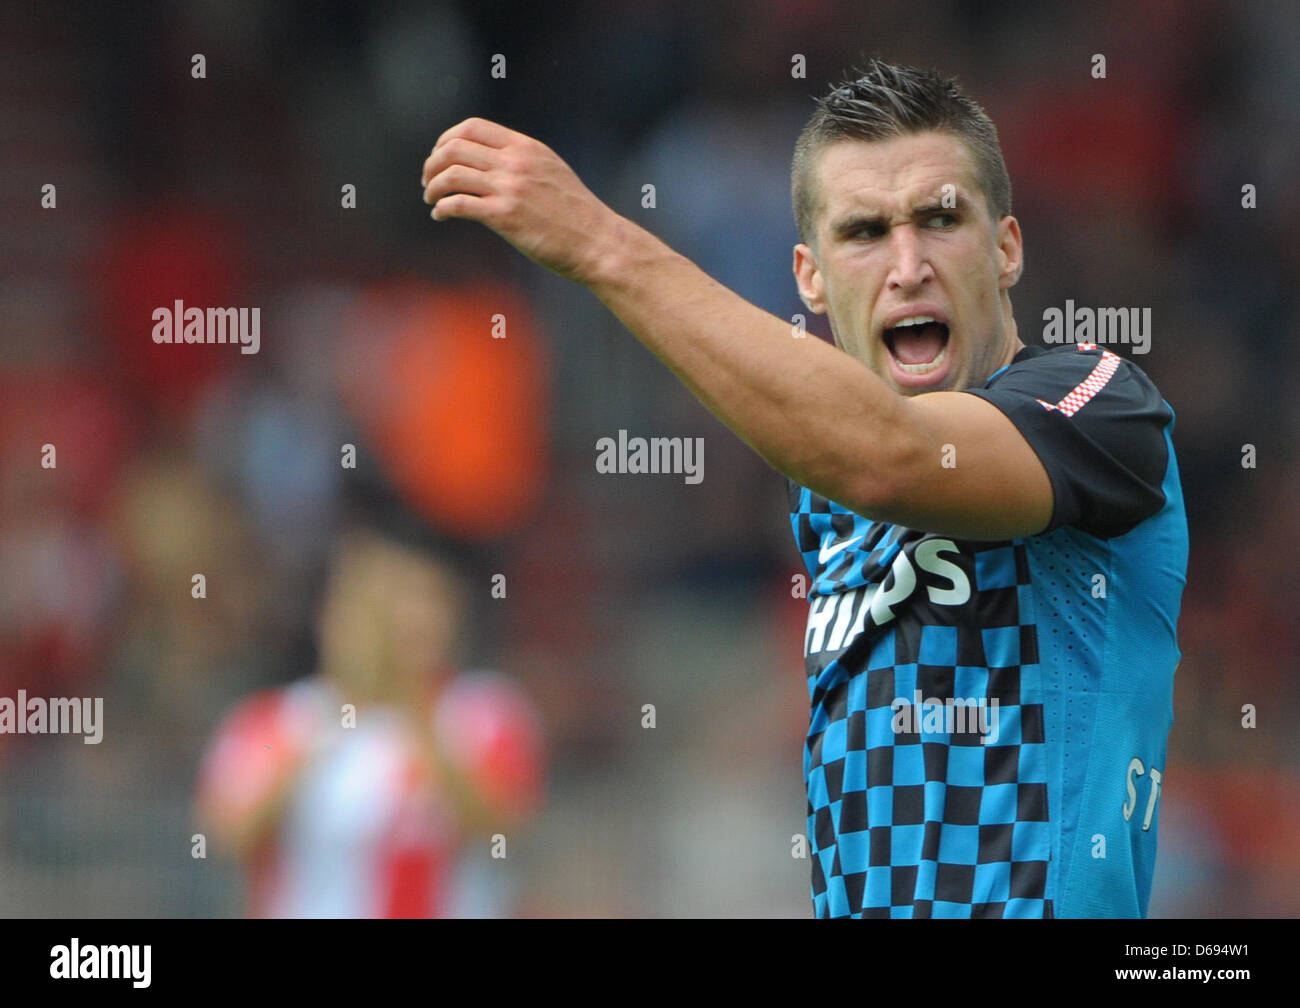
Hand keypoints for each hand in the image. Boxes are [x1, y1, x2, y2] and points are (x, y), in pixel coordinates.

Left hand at [422, 117, 619, 283]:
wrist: (597, 242)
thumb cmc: (575, 214)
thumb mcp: (551, 172)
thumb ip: (522, 161)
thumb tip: (491, 162)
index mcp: (526, 147)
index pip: (472, 127)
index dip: (447, 139)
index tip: (440, 156)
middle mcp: (516, 162)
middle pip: (454, 148)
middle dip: (433, 164)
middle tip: (428, 182)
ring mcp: (510, 188)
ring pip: (451, 174)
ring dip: (433, 187)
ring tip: (431, 200)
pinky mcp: (505, 217)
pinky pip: (459, 204)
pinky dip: (442, 208)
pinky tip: (440, 216)